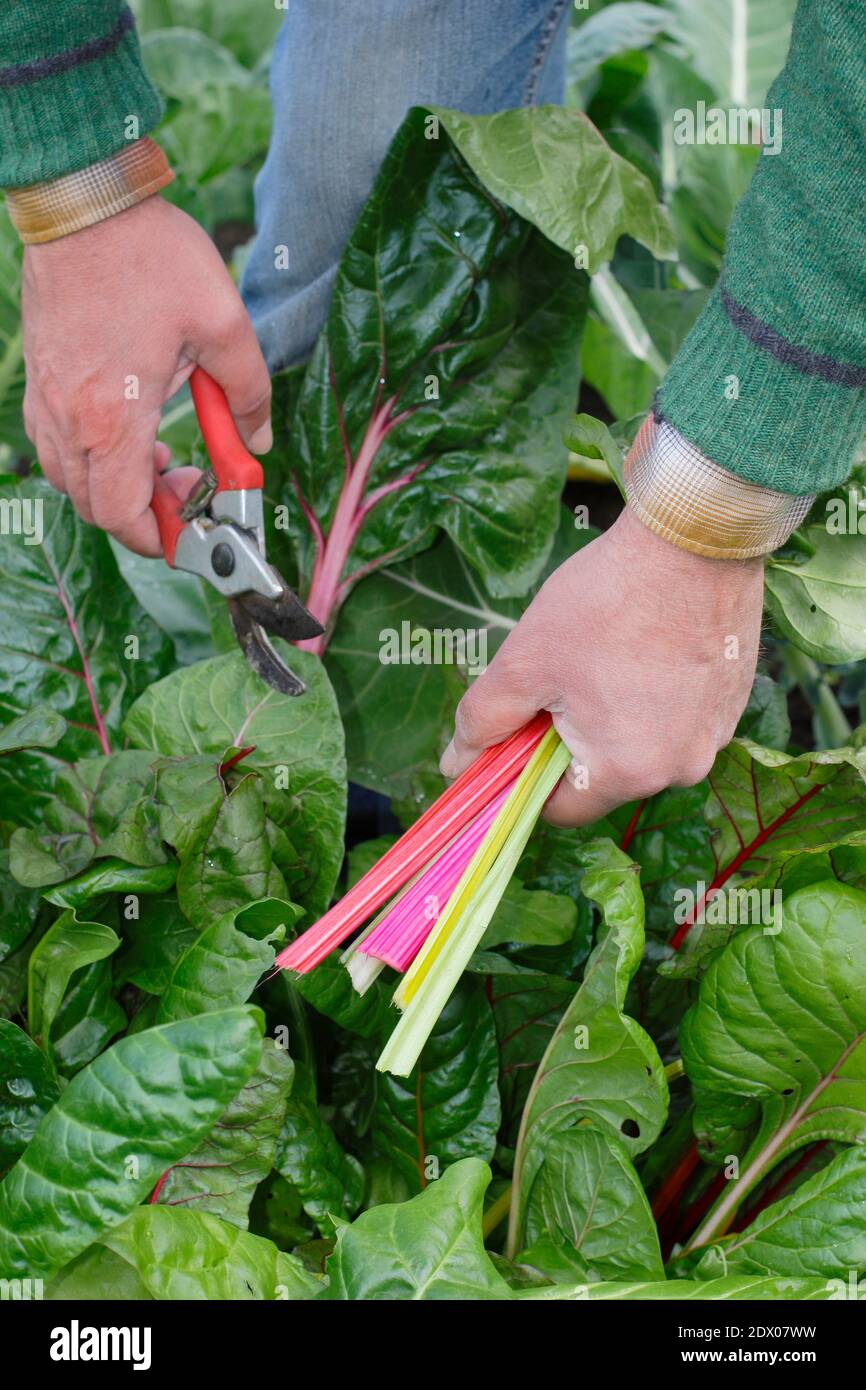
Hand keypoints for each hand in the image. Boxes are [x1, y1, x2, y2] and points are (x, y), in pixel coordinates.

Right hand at [22, 196, 271, 554]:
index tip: (191, 532)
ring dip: (116, 487)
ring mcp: (46, 399)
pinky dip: (89, 457)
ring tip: (160, 457)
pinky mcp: (38, 377)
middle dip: (144, 515)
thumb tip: (255, 440)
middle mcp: (69, 418)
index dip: (159, 539)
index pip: (123, 515)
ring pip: (71, 479)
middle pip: (95, 507)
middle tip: (187, 487)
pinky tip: (125, 428)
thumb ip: (249, 393)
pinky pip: (55, 444)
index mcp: (114, 418)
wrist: (85, 201)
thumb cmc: (151, 258)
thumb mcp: (224, 325)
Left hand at [440, 506, 763, 825]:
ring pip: (642, 746)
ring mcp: (715, 735)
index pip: (561, 808)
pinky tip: (641, 649)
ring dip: (612, 717)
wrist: (693, 538)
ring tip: (601, 657)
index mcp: (626, 771)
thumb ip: (484, 722)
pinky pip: (678, 719)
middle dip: (569, 740)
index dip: (525, 776)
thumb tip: (456, 764)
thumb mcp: (525, 662)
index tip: (515, 734)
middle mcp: (680, 769)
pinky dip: (653, 698)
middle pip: (603, 776)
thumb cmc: (603, 602)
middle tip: (555, 681)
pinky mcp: (733, 702)